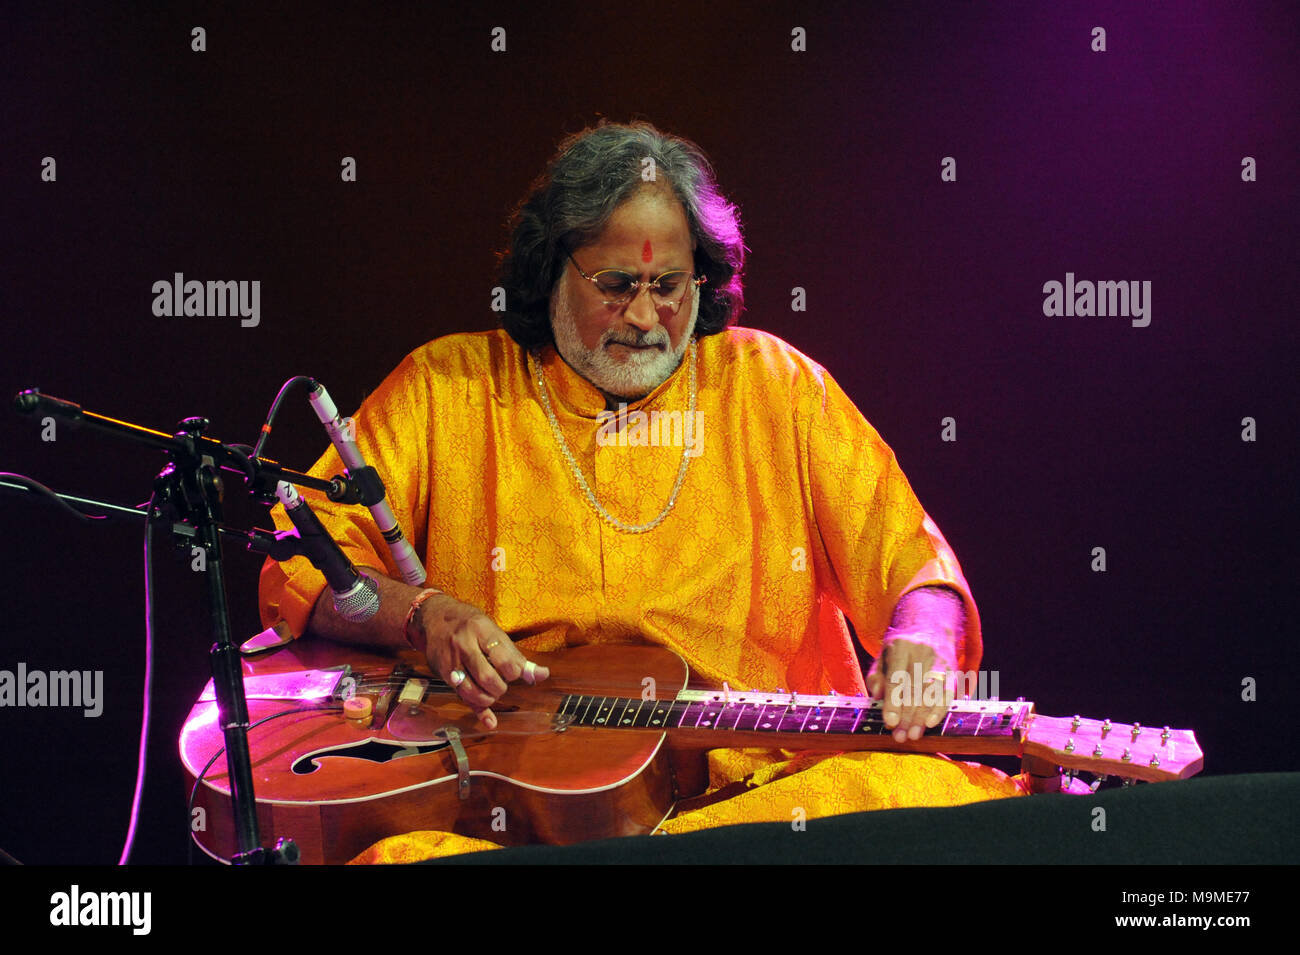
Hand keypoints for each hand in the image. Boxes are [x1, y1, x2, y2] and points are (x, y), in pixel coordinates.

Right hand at [410, 595, 548, 729]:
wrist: (435, 617)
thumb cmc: (471, 624)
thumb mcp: (494, 631)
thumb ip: (515, 655)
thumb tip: (542, 674)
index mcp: (482, 630)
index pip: (505, 660)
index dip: (516, 673)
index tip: (515, 673)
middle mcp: (465, 645)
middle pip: (489, 678)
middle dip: (501, 687)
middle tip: (502, 682)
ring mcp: (452, 661)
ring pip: (474, 691)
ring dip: (490, 698)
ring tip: (492, 691)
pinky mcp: (443, 674)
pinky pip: (462, 697)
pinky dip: (479, 711)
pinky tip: (490, 720)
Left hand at [866, 627, 957, 743]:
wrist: (931, 626)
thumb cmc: (900, 649)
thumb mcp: (883, 655)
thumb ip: (876, 675)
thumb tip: (877, 696)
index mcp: (900, 646)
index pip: (896, 678)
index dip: (893, 702)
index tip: (890, 722)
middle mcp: (921, 651)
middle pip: (914, 688)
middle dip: (907, 715)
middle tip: (899, 736)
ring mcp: (939, 660)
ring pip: (931, 692)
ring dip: (922, 717)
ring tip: (913, 735)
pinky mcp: (952, 670)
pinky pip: (948, 692)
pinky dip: (940, 709)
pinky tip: (930, 723)